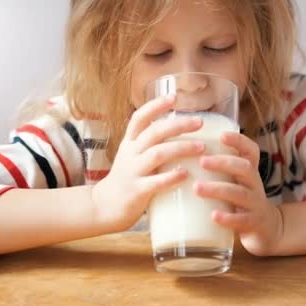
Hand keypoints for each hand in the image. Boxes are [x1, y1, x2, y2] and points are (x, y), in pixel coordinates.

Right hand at [91, 95, 204, 231]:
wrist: (104, 208)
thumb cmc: (127, 179)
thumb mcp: (132, 156)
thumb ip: (151, 144)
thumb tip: (182, 130)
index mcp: (130, 143)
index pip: (139, 118)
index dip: (155, 106)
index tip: (174, 97)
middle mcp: (130, 154)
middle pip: (154, 132)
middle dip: (179, 125)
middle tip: (200, 122)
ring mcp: (133, 172)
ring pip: (157, 153)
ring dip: (181, 148)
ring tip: (201, 147)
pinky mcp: (137, 191)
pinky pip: (156, 182)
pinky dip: (172, 176)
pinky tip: (186, 173)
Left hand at [194, 132, 282, 255]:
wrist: (266, 229)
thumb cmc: (240, 200)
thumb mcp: (234, 181)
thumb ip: (215, 170)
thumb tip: (178, 157)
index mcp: (249, 171)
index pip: (250, 150)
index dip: (238, 141)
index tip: (221, 135)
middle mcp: (254, 184)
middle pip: (244, 168)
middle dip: (222, 163)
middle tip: (201, 161)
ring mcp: (255, 204)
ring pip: (240, 193)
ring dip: (218, 189)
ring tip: (197, 187)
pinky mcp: (254, 223)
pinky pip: (243, 219)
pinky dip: (228, 217)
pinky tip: (213, 216)